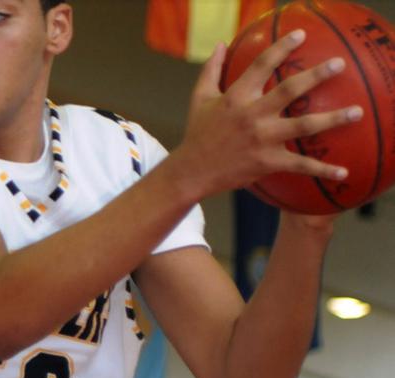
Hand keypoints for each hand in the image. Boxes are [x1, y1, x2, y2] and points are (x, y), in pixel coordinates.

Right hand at [174, 30, 362, 198]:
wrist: (192, 171)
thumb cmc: (197, 132)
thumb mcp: (200, 98)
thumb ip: (211, 70)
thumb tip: (219, 44)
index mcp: (236, 97)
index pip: (262, 65)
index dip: (282, 47)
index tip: (301, 36)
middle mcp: (252, 115)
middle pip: (290, 90)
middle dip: (316, 75)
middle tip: (339, 64)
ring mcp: (262, 139)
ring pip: (304, 126)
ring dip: (332, 119)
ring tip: (356, 111)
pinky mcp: (267, 162)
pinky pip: (300, 165)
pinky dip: (323, 170)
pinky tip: (343, 171)